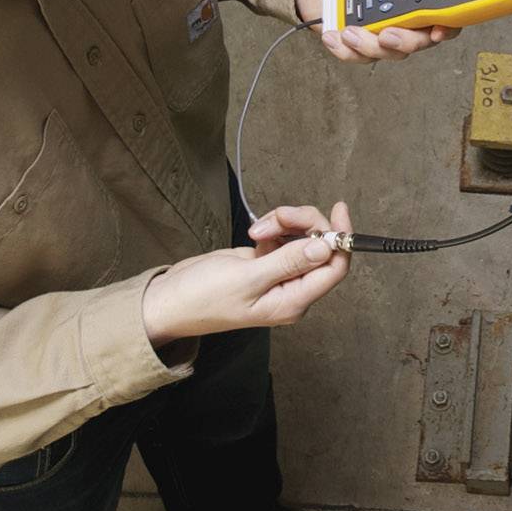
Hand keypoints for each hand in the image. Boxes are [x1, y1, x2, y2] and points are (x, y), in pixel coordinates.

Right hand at [140, 201, 352, 344]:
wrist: (170, 300)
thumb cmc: (203, 298)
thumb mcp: (247, 278)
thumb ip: (288, 262)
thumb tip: (326, 247)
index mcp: (293, 301)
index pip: (334, 269)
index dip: (341, 237)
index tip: (338, 209)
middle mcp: (292, 289)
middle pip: (320, 247)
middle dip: (302, 224)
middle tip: (276, 217)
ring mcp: (279, 275)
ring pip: (302, 238)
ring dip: (284, 224)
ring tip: (257, 230)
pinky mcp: (266, 262)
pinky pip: (285, 237)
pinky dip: (274, 228)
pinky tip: (255, 234)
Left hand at [297, 0, 455, 61]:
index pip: (442, 13)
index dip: (447, 26)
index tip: (437, 30)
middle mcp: (402, 15)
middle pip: (420, 41)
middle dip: (404, 41)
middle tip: (386, 33)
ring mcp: (381, 32)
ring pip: (391, 53)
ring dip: (369, 45)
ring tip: (349, 29)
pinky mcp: (358, 44)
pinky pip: (360, 58)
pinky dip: (346, 50)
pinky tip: (334, 34)